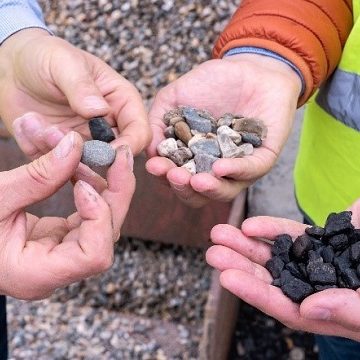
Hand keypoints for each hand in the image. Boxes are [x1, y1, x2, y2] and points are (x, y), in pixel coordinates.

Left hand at [0, 29, 150, 158]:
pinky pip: (59, 166)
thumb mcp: (63, 62)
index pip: (139, 132)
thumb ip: (81, 85)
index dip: (128, 146)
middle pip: (118, 157)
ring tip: (40, 125)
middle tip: (60, 137)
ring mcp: (87, 142)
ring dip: (62, 152)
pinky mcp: (64, 153)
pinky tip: (31, 126)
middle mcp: (109, 127)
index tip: (106, 153)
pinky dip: (44, 151)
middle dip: (91, 156)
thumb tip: (100, 111)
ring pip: (88, 166)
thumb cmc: (45, 57)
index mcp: (121, 102)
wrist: (13, 68)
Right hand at [0, 131, 134, 299]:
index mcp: (37, 274)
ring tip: (89, 152)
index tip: (82, 183)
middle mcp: (57, 268)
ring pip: (102, 221)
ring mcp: (61, 252)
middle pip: (107, 233)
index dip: (99, 217)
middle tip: (118, 153)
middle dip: (116, 190)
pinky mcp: (60, 236)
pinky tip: (78, 165)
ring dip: (102, 183)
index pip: (94, 256)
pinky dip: (88, 186)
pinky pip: (87, 213)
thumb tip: (76, 145)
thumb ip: (38, 176)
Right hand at [146, 54, 301, 206]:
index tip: (154, 166)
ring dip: (209, 189)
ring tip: (196, 181)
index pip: (176, 177)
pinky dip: (236, 171)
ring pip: (225, 190)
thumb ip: (158, 123)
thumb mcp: (174, 98)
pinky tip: (220, 168)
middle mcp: (213, 167)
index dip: (164, 176)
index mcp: (192, 158)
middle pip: (198, 193)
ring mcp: (238, 166)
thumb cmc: (210, 83)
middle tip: (174, 176)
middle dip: (183, 188)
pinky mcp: (263, 157)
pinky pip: (252, 170)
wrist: (248, 67)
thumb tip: (149, 153)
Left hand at [206, 200, 359, 340]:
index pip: (286, 306)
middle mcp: (317, 287)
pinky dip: (272, 229)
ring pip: (276, 254)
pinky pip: (293, 234)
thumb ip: (351, 310)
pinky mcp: (322, 239)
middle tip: (213, 253)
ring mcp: (317, 262)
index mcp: (329, 311)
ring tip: (219, 232)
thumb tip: (310, 309)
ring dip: (247, 244)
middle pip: (273, 279)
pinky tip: (250, 225)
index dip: (256, 293)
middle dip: (241, 266)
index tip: (227, 278)